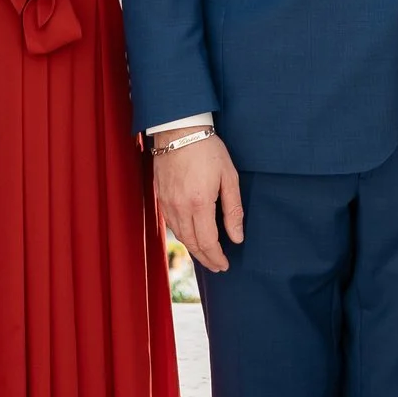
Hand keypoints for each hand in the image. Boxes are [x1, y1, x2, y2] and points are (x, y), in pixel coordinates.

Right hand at [155, 128, 243, 273]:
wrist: (179, 130)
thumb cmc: (208, 149)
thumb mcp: (229, 176)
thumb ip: (233, 209)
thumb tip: (237, 237)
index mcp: (200, 203)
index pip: (208, 242)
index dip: (217, 257)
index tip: (225, 265)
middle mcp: (180, 207)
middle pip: (193, 243)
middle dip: (206, 258)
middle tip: (218, 266)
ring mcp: (167, 203)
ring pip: (180, 236)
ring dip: (194, 249)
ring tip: (207, 255)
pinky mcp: (160, 197)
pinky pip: (171, 224)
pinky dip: (183, 235)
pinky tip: (191, 236)